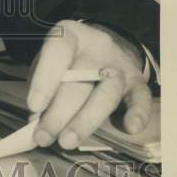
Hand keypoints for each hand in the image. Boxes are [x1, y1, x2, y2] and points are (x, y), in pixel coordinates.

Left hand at [26, 20, 151, 149]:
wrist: (103, 49)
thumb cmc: (69, 60)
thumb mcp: (51, 63)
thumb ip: (44, 88)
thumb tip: (37, 121)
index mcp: (71, 35)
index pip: (58, 51)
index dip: (45, 79)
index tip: (34, 106)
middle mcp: (97, 48)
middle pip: (81, 79)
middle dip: (59, 112)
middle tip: (43, 136)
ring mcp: (119, 65)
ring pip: (107, 93)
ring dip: (85, 121)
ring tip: (67, 141)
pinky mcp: (137, 82)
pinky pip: (141, 97)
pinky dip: (138, 113)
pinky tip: (129, 128)